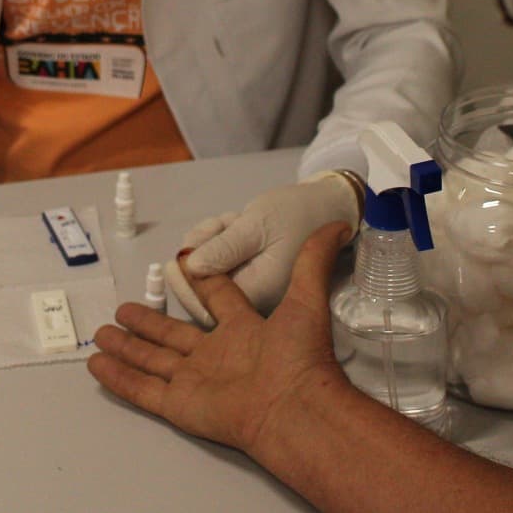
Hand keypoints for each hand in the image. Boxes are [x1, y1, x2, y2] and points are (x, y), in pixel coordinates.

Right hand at [88, 222, 352, 453]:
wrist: (294, 408)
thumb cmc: (301, 357)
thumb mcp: (308, 298)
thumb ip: (314, 260)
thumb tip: (340, 223)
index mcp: (245, 331)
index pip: (217, 301)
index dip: (202, 284)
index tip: (183, 267)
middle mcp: (217, 356)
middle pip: (173, 335)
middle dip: (148, 323)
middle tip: (123, 309)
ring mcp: (195, 381)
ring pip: (151, 361)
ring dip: (127, 348)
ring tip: (102, 334)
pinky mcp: (179, 405)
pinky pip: (142, 389)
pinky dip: (118, 378)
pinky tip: (98, 366)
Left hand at [165, 172, 359, 326]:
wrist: (328, 208)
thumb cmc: (297, 213)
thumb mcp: (258, 225)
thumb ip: (225, 248)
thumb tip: (191, 268)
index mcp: (258, 294)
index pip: (204, 302)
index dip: (185, 278)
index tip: (183, 248)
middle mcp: (254, 304)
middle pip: (201, 293)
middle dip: (200, 253)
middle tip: (215, 226)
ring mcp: (251, 294)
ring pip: (208, 276)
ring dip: (209, 243)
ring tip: (229, 221)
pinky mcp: (250, 280)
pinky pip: (220, 267)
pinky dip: (219, 242)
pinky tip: (232, 225)